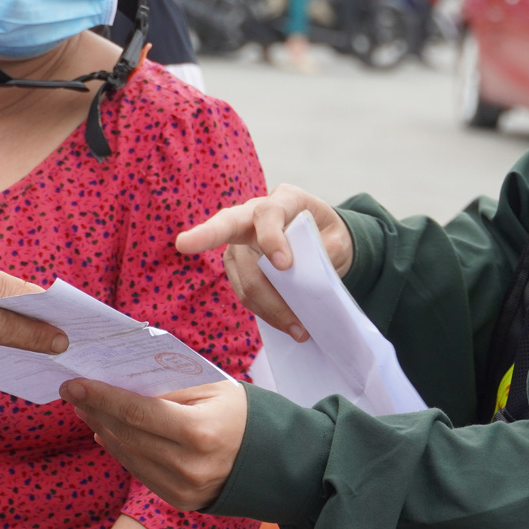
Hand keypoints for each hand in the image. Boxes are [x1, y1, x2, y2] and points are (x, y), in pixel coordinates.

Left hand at [62, 379, 245, 510]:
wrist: (274, 460)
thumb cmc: (241, 413)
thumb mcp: (213, 388)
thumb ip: (169, 386)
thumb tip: (122, 379)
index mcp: (199, 432)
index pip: (137, 411)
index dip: (101, 397)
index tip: (74, 383)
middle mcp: (188, 465)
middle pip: (127, 434)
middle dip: (95, 411)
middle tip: (72, 391)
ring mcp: (182, 488)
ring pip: (128, 455)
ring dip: (101, 429)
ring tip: (85, 408)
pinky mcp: (179, 500)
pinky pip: (139, 471)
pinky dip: (119, 450)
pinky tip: (105, 431)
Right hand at [176, 185, 351, 340]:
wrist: (322, 242)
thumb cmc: (328, 235)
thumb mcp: (340, 238)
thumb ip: (326, 250)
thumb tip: (309, 278)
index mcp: (285, 199)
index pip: (267, 213)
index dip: (270, 237)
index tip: (284, 265)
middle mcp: (253, 214)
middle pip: (230, 229)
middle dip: (207, 236)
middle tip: (189, 244)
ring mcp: (240, 241)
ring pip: (244, 275)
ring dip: (269, 306)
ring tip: (298, 329)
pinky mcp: (237, 266)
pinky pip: (245, 293)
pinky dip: (266, 312)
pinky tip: (287, 324)